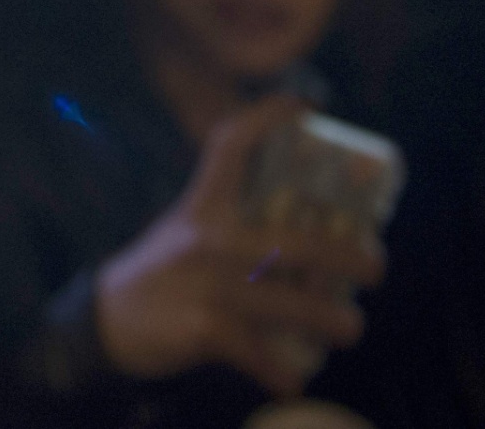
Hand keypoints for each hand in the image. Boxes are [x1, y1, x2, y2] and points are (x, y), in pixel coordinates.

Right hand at [94, 96, 384, 397]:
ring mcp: (205, 283)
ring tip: (350, 328)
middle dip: (346, 258)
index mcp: (203, 204)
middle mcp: (206, 237)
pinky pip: (260, 354)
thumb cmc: (166, 271)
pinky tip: (293, 379)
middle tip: (375, 267)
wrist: (108, 319)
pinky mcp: (202, 328)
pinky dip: (283, 372)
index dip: (268, 118)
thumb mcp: (188, 230)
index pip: (231, 144)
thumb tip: (315, 231)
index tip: (305, 105)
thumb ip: (236, 223)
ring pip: (290, 304)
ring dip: (331, 322)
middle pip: (293, 241)